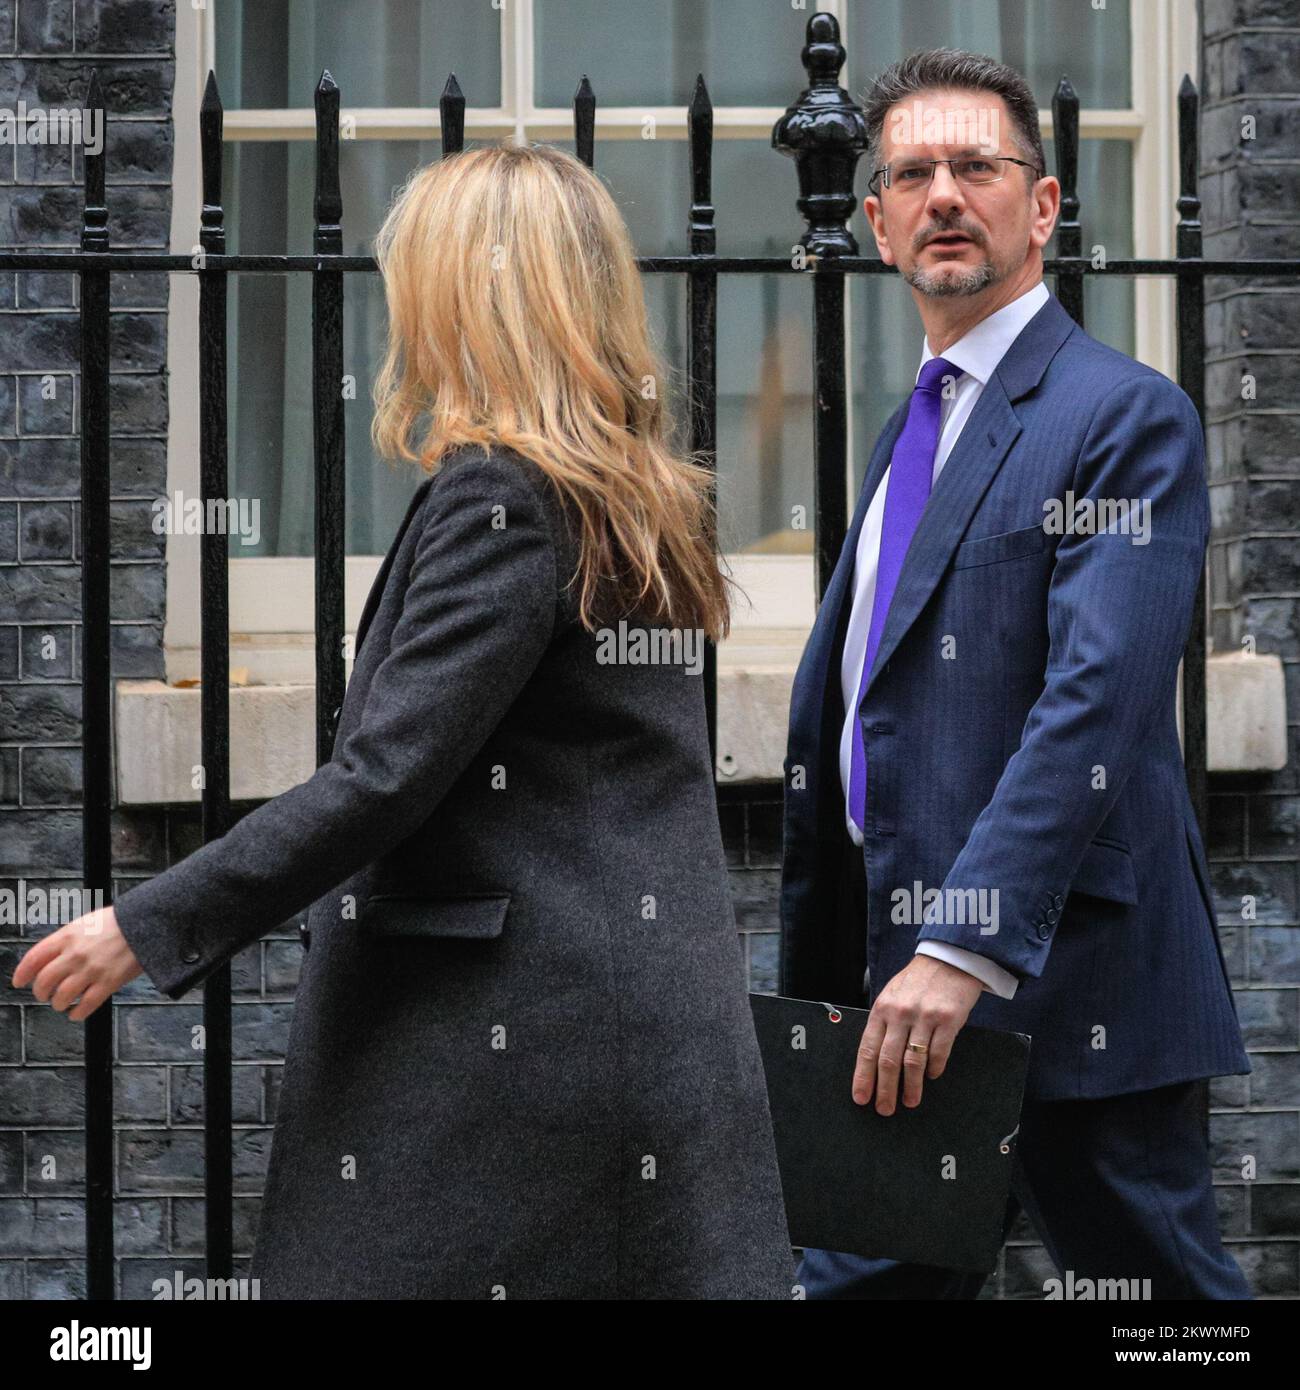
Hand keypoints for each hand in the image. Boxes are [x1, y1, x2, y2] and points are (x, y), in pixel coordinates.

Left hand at [11, 906, 142, 1020]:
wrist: (147, 923)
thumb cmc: (118, 922)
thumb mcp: (85, 922)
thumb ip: (65, 940)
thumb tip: (49, 958)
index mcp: (67, 936)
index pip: (33, 959)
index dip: (22, 974)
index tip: (19, 982)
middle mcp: (75, 954)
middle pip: (44, 982)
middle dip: (40, 993)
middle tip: (44, 995)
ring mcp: (92, 970)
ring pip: (62, 997)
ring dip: (58, 1004)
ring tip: (61, 1003)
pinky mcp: (109, 982)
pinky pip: (86, 1005)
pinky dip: (77, 1013)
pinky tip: (76, 1012)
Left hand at [852, 954, 982, 1114]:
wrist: (949, 959)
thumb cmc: (917, 981)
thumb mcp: (892, 995)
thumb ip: (884, 1022)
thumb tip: (875, 1059)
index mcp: (882, 1008)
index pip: (868, 1049)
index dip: (863, 1076)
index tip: (861, 1097)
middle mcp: (900, 1013)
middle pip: (888, 1060)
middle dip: (884, 1089)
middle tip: (884, 1109)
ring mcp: (925, 1017)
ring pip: (913, 1061)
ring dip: (910, 1086)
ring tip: (909, 1101)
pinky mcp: (949, 1020)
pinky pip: (938, 1052)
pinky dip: (934, 1069)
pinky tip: (931, 1077)